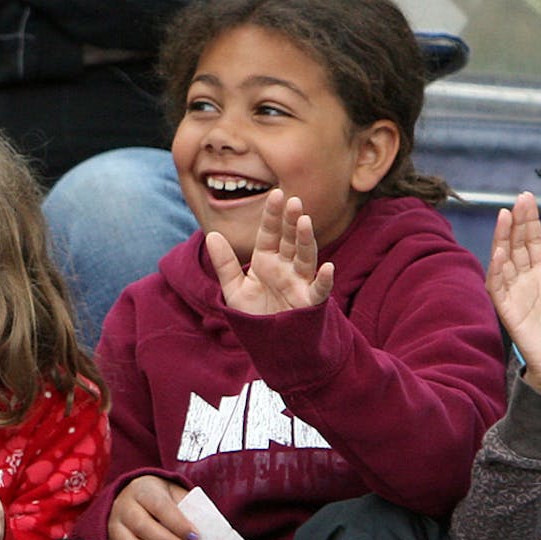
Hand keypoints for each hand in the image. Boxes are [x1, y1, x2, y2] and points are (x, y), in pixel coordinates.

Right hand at [104, 475, 195, 539]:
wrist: (133, 495)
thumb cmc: (160, 497)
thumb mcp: (175, 494)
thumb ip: (190, 508)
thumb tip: (212, 531)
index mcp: (143, 489)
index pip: (160, 507)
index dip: (179, 524)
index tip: (196, 538)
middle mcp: (124, 506)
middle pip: (143, 528)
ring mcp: (113, 525)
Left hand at [208, 190, 333, 315]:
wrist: (268, 345)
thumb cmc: (254, 316)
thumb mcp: (234, 290)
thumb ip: (225, 264)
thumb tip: (211, 234)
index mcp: (267, 261)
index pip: (270, 233)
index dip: (273, 215)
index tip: (276, 194)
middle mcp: (285, 267)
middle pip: (290, 240)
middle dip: (291, 221)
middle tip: (294, 201)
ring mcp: (299, 283)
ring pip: (305, 258)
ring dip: (306, 240)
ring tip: (305, 222)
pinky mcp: (309, 303)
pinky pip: (319, 290)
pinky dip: (325, 280)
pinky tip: (329, 268)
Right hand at [486, 193, 540, 396]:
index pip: (533, 242)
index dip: (530, 221)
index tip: (528, 199)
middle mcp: (526, 281)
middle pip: (517, 245)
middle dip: (517, 222)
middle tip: (519, 199)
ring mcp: (516, 294)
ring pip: (504, 261)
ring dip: (502, 239)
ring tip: (505, 217)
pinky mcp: (508, 311)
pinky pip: (498, 287)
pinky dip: (497, 269)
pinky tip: (500, 252)